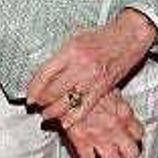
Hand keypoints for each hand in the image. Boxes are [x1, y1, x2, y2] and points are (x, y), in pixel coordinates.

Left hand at [26, 9, 157, 126]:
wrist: (128, 37)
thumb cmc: (102, 36)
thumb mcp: (77, 38)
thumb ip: (61, 56)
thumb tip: (45, 73)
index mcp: (71, 50)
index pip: (45, 74)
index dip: (33, 88)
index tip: (29, 96)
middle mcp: (80, 65)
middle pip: (53, 91)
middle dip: (41, 102)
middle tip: (36, 106)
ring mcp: (92, 78)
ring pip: (66, 102)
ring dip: (53, 111)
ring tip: (47, 114)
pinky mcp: (103, 88)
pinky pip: (83, 108)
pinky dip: (72, 118)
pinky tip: (64, 121)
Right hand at [62, 89, 144, 157]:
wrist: (71, 87)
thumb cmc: (89, 84)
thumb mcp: (110, 89)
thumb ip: (118, 102)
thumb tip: (118, 102)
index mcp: (124, 113)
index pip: (139, 133)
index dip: (135, 136)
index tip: (131, 135)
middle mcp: (115, 127)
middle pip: (131, 153)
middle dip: (127, 154)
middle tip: (122, 150)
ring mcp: (99, 136)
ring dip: (109, 157)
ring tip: (105, 153)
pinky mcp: (81, 142)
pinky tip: (88, 153)